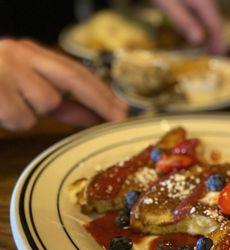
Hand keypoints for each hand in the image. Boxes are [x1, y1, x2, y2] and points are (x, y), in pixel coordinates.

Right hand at [0, 39, 126, 131]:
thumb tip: (91, 115)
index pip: (75, 71)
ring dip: (31, 112)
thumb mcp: (22, 86)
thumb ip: (57, 101)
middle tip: (119, 116)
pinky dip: (12, 120)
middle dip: (99, 98)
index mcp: (28, 53)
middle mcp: (20, 55)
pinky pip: (22, 117)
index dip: (101, 91)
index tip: (122, 109)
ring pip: (45, 101)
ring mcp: (7, 69)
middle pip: (73, 78)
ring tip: (5, 105)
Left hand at [151, 0, 224, 53]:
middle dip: (216, 38)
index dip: (219, 43)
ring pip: (210, 14)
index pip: (216, 25)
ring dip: (210, 30)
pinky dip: (204, 20)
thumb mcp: (167, 3)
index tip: (222, 57)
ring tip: (208, 46)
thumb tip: (198, 40)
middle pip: (215, 19)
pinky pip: (204, 8)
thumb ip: (183, 21)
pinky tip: (199, 27)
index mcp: (202, 1)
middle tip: (217, 56)